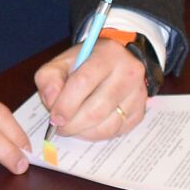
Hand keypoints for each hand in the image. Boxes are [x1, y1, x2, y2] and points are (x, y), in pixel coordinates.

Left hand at [33, 40, 149, 140]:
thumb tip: (51, 102)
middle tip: (60, 127)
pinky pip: (116, 132)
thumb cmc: (86, 63)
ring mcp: (138, 94)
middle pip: (96, 110)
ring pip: (108, 125)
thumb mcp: (63, 62)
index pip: (83, 82)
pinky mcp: (140, 112)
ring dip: (84, 132)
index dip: (65, 104)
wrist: (116, 62)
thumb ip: (49, 78)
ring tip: (72, 127)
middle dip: (72, 124)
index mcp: (108, 54)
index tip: (54, 118)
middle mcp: (128, 73)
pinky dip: (96, 134)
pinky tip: (87, 127)